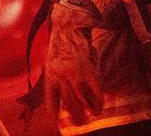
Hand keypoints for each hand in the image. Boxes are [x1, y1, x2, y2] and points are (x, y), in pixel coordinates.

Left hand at [45, 0, 101, 123]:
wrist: (69, 27)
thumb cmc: (60, 43)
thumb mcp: (50, 60)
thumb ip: (54, 76)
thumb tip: (58, 90)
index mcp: (50, 77)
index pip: (51, 102)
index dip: (55, 114)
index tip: (58, 124)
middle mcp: (61, 78)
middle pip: (68, 104)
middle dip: (75, 116)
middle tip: (81, 124)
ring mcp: (74, 75)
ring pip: (82, 100)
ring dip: (89, 110)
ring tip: (93, 115)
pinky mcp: (87, 71)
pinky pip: (94, 91)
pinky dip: (98, 100)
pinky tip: (101, 105)